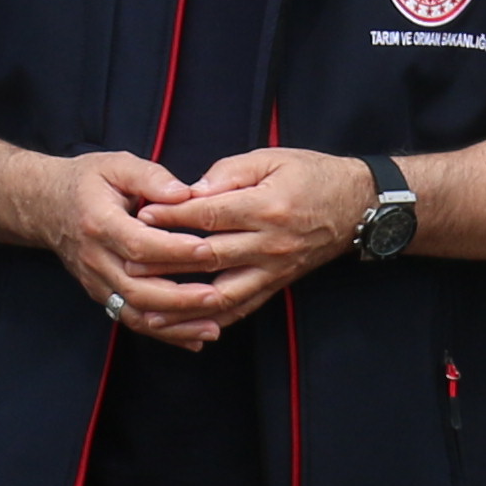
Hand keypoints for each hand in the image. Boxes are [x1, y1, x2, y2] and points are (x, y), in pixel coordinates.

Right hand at [32, 149, 239, 350]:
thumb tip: (185, 194)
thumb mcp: (117, 165)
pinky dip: (164, 334)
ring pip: (135, 313)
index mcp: (99, 222)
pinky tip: (194, 338)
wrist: (47, 206)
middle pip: (137, 289)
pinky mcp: (102, 295)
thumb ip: (151, 177)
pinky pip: (132, 319)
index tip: (206, 251)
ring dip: (175, 325)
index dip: (173, 250)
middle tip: (216, 296)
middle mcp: (95, 258)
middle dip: (179, 298)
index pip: (138, 244)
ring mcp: (96, 281)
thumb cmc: (88, 182)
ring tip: (213, 327)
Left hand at [128, 148, 374, 340]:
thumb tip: (192, 192)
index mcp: (267, 207)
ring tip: (147, 310)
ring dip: (183, 306)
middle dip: (165, 262)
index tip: (140, 214)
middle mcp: (270, 244)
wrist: (356, 207)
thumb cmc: (312, 175)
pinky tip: (184, 327)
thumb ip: (230, 173)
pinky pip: (242, 309)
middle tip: (128, 264)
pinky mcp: (276, 285)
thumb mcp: (272, 158)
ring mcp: (273, 270)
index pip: (209, 215)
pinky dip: (212, 321)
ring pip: (222, 295)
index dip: (172, 216)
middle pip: (208, 257)